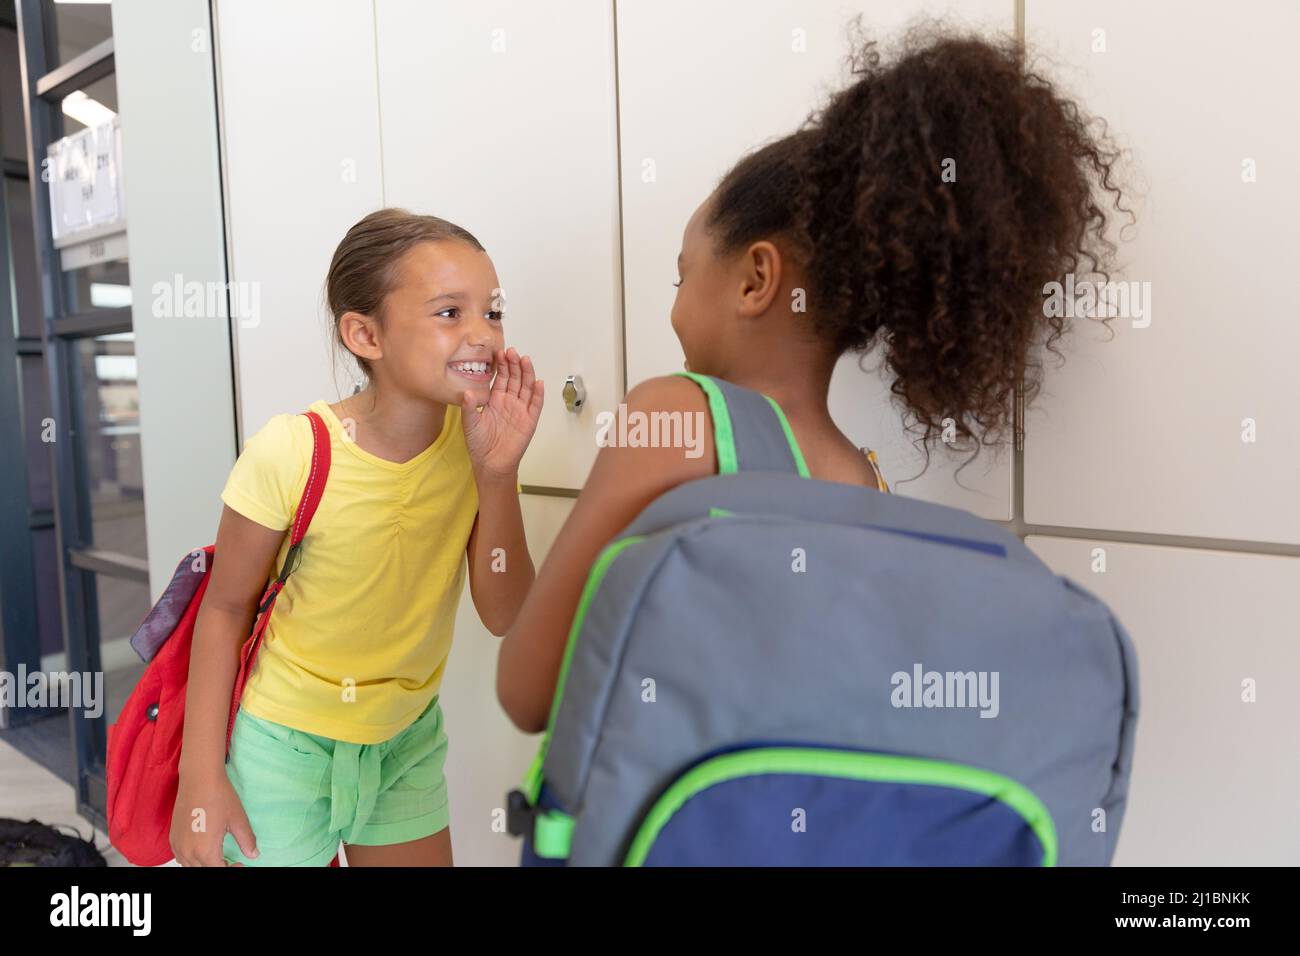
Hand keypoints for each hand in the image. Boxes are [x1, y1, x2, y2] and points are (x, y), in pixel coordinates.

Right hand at [170, 769, 256, 866]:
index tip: (241, 864)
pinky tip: (202, 850)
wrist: (199, 778)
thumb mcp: (238, 820)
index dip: (232, 869)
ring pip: (190, 866)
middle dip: (218, 868)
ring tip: (218, 856)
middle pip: (203, 871)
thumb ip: (246, 840)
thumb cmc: (220, 797)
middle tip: (231, 862)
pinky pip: (180, 857)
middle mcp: (188, 852)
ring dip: (204, 865)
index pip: (218, 871)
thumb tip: (254, 855)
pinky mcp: (172, 837)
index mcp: (205, 851)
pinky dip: (192, 859)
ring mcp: (177, 845)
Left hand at [461, 347, 542, 481]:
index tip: (499, 352)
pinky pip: (536, 404)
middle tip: (511, 351)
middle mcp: (509, 401)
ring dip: (527, 373)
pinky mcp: (530, 420)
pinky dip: (538, 393)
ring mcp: (521, 410)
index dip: (501, 365)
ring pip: (526, 387)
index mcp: (495, 399)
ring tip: (525, 360)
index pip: (500, 377)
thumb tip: (467, 392)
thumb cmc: (479, 444)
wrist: (491, 463)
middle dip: (514, 364)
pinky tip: (538, 382)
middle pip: (514, 378)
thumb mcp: (469, 423)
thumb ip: (468, 407)